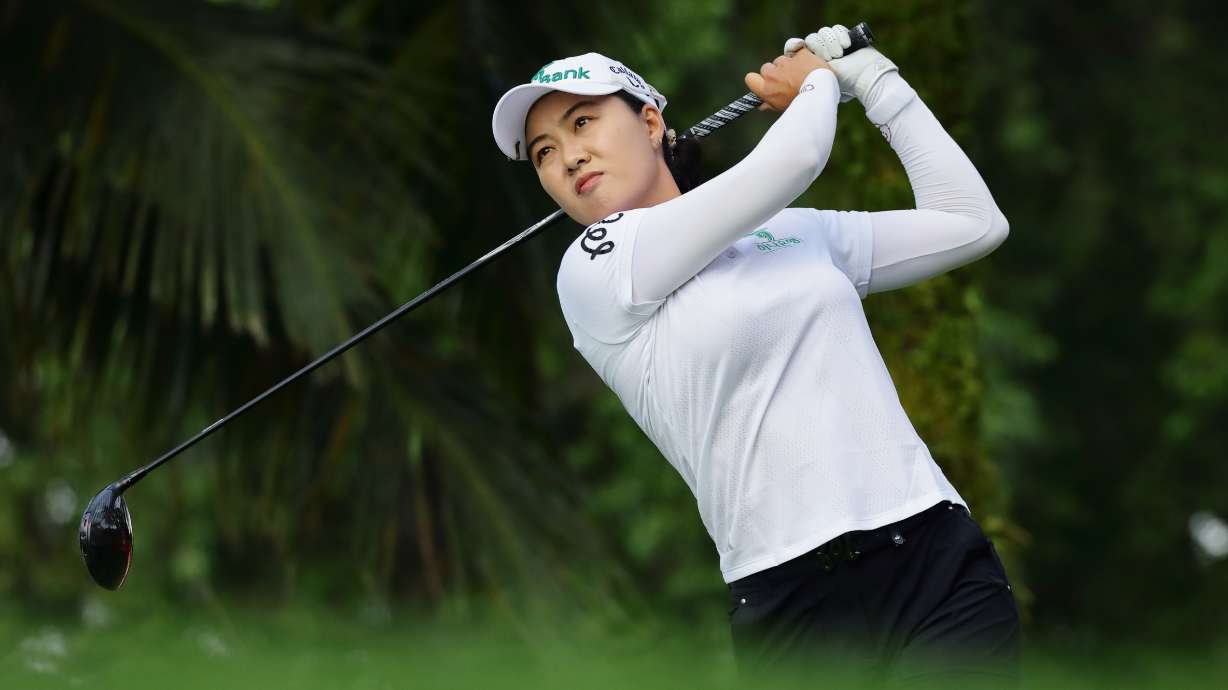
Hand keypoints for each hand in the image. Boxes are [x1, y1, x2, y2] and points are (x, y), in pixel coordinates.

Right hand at [744, 48, 831, 111]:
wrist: (822, 93)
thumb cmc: (802, 103)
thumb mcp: (784, 107)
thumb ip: (770, 104)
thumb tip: (761, 105)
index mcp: (767, 89)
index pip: (750, 78)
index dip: (757, 79)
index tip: (765, 82)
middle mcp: (773, 75)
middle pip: (766, 68)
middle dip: (775, 72)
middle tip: (788, 80)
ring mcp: (786, 63)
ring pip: (782, 60)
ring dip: (790, 65)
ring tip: (802, 75)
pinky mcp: (799, 54)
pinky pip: (797, 52)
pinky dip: (802, 56)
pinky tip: (809, 65)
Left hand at [783, 24, 897, 104]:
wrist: (864, 77)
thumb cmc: (841, 87)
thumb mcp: (817, 87)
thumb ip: (794, 89)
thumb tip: (770, 97)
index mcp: (811, 64)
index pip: (796, 48)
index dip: (793, 46)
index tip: (796, 48)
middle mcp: (821, 53)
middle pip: (811, 39)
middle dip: (818, 47)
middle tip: (827, 58)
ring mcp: (833, 45)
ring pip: (823, 33)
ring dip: (830, 43)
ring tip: (839, 55)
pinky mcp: (845, 37)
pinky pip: (836, 29)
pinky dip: (841, 36)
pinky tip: (846, 46)